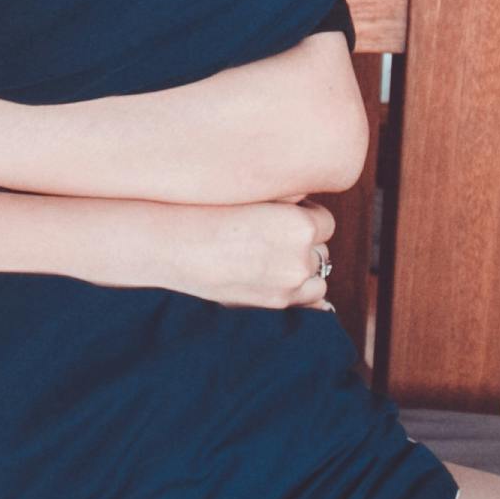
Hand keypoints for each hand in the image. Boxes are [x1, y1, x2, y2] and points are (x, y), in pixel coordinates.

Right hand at [135, 199, 338, 310]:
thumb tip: (308, 203)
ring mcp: (289, 286)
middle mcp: (300, 258)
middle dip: (303, 244)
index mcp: (301, 224)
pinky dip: (300, 293)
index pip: (324, 221)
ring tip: (274, 260)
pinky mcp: (275, 304)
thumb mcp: (254, 193)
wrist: (174, 246)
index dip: (303, 216)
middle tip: (271, 237)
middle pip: (321, 250)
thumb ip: (289, 197)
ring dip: (303, 270)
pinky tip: (284, 282)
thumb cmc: (207, 211)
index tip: (283, 215)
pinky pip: (309, 302)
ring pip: (318, 278)